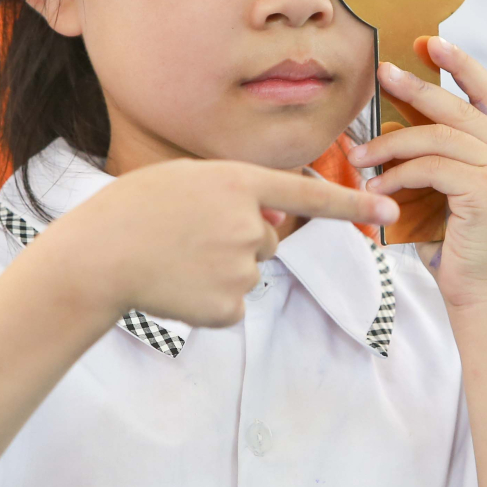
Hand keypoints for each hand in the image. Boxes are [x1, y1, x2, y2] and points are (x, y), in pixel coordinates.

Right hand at [51, 158, 395, 327]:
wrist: (97, 257)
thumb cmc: (133, 211)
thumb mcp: (187, 180)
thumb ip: (236, 195)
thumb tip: (274, 225)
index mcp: (238, 183)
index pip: (308, 194)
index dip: (353, 203)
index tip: (390, 209)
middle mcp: (248, 224)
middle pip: (267, 239)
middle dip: (236, 240)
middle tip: (184, 236)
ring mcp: (240, 267)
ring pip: (248, 272)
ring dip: (218, 269)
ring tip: (173, 259)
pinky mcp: (227, 306)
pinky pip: (231, 305)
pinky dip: (207, 301)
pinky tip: (176, 287)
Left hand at [345, 38, 486, 309]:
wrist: (482, 299)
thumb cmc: (458, 249)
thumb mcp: (452, 193)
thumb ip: (442, 157)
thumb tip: (392, 121)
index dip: (460, 65)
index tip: (429, 43)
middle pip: (459, 110)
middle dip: (416, 88)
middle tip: (381, 74)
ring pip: (439, 138)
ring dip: (392, 145)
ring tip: (359, 158)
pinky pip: (432, 166)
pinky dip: (398, 173)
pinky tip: (376, 188)